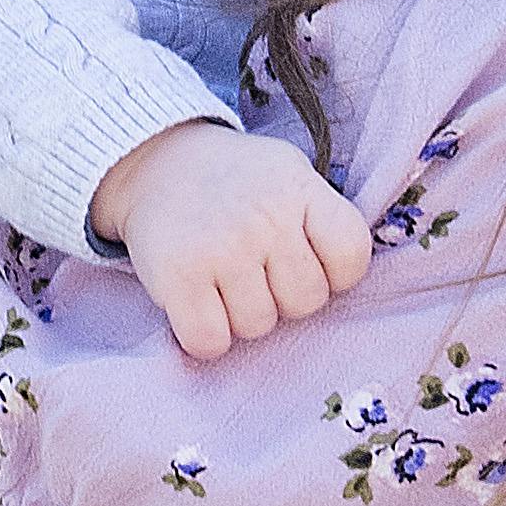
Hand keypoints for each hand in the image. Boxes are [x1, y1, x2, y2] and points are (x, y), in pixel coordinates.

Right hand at [97, 119, 372, 358]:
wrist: (155, 163)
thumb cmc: (236, 183)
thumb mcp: (288, 175)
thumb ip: (321, 218)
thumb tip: (341, 280)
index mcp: (299, 189)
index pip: (350, 254)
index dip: (335, 273)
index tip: (307, 261)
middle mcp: (264, 217)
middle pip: (305, 302)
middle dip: (283, 297)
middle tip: (256, 272)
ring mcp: (221, 247)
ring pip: (258, 326)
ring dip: (240, 315)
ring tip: (224, 280)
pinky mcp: (178, 276)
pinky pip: (211, 341)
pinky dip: (205, 335)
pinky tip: (199, 304)